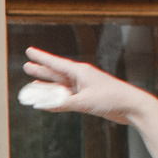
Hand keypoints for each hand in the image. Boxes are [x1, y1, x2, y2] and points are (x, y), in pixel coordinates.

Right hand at [19, 47, 157, 127]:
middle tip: (27, 66)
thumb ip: (62, 103)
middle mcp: (81, 77)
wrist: (131, 107)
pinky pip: (66, 96)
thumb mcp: (84, 102)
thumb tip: (42, 105)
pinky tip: (49, 99)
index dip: (41, 57)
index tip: (29, 51)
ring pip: (60, 86)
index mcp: (81, 72)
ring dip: (46, 85)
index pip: (55, 63)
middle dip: (41, 70)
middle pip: (56, 72)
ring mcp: (84, 88)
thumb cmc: (112, 99)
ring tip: (33, 82)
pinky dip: (56, 98)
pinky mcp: (87, 98)